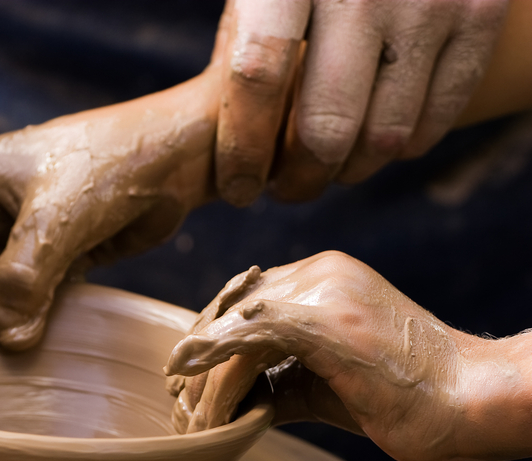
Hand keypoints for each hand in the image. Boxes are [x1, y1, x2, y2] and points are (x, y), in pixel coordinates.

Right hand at [0, 71, 220, 349]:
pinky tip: (52, 338)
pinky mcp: (64, 250)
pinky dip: (46, 313)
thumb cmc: (110, 167)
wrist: (181, 154)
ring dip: (20, 318)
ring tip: (26, 354)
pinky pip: (43, 291)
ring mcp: (31, 231)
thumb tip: (2, 339)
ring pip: (10, 289)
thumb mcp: (56, 223)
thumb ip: (22, 281)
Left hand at [165, 251, 531, 460]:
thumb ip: (280, 380)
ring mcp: (322, 292)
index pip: (246, 302)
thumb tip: (236, 400)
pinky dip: (212, 355)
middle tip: (176, 396)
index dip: (211, 339)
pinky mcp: (324, 320)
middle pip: (232, 308)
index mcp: (323, 278)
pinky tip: (185, 371)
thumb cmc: (404, 396)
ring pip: (235, 324)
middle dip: (199, 355)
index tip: (186, 376)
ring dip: (204, 371)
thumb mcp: (324, 383)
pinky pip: (249, 333)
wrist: (469, 401)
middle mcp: (319, 274)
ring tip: (186, 410)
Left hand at [215, 0, 508, 204]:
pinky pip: (434, 120)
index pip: (257, 76)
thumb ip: (246, 47)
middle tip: (287, 189)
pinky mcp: (480, 14)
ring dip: (349, 171)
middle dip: (300, 178)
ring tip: (328, 166)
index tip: (236, 186)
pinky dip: (400, 148)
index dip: (243, 147)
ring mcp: (428, 1)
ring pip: (383, 137)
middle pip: (326, 126)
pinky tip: (375, 142)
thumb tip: (231, 139)